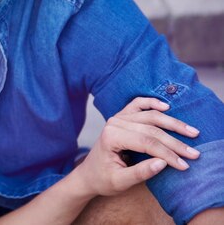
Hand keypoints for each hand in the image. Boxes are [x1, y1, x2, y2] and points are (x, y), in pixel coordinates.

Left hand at [74, 97, 200, 196]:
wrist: (89, 173)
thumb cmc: (103, 178)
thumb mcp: (120, 181)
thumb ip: (140, 173)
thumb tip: (163, 163)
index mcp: (111, 137)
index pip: (146, 142)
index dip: (167, 153)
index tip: (184, 165)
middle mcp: (114, 122)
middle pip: (151, 129)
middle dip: (175, 142)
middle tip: (194, 154)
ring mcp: (118, 117)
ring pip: (150, 116)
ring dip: (172, 123)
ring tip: (192, 132)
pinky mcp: (122, 117)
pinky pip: (138, 104)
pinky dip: (152, 102)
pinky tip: (166, 106)